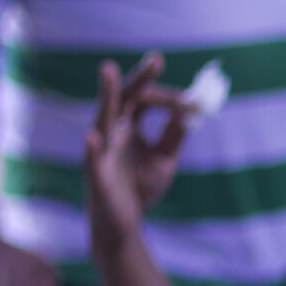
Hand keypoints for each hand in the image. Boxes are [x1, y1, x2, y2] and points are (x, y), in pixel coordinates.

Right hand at [82, 54, 192, 249]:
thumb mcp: (164, 160)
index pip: (146, 99)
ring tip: (108, 71)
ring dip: (107, 96)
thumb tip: (191, 112)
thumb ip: (174, 136)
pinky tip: (93, 137)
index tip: (193, 101)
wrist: (124, 225)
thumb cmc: (139, 188)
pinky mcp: (95, 175)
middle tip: (157, 60)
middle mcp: (111, 132)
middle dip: (139, 78)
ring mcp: (101, 151)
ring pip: (104, 119)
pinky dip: (92, 149)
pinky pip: (92, 161)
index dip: (169, 97)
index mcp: (128, 125)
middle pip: (124, 98)